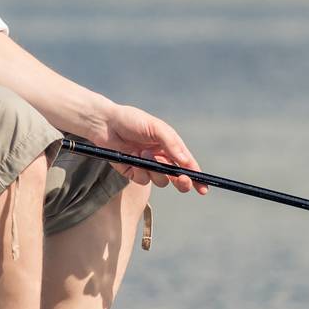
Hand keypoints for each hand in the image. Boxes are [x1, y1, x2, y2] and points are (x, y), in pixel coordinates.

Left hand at [92, 103, 207, 194]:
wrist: (105, 124)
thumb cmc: (132, 120)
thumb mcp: (155, 128)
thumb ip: (172, 144)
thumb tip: (186, 162)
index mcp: (170, 146)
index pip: (187, 164)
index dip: (196, 176)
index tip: (203, 188)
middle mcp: (160, 158)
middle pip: (177, 178)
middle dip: (182, 182)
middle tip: (182, 180)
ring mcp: (147, 166)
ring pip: (160, 181)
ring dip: (156, 171)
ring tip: (144, 154)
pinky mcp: (133, 172)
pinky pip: (143, 180)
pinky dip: (140, 172)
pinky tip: (134, 159)